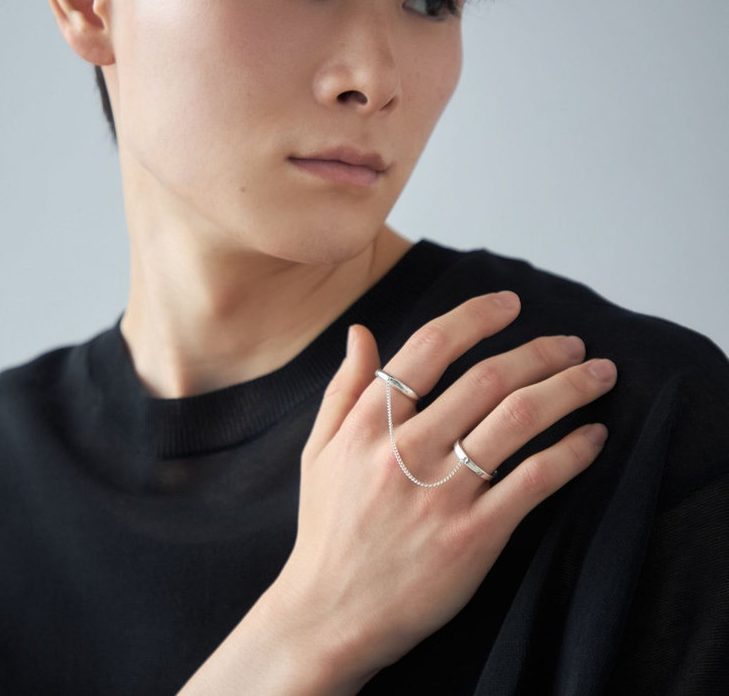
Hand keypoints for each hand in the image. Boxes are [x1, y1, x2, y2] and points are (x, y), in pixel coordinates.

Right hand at [274, 292, 614, 687]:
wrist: (331, 615)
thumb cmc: (327, 530)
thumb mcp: (318, 452)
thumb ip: (343, 389)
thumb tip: (361, 332)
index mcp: (368, 424)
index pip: (429, 347)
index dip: (475, 316)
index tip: (510, 304)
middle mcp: (406, 451)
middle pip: (487, 379)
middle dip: (540, 351)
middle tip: (573, 343)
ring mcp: (442, 494)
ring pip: (518, 419)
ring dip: (568, 389)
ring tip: (600, 374)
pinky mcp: (474, 536)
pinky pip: (534, 481)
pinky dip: (571, 453)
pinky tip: (593, 437)